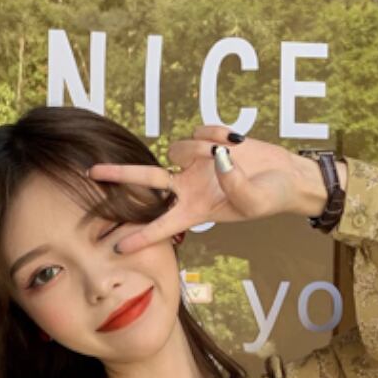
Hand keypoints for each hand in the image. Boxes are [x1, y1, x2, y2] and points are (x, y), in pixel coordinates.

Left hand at [86, 124, 336, 255]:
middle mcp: (189, 187)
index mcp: (197, 210)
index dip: (142, 236)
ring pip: (181, 146)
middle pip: (148, 181)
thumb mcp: (253, 200)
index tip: (119, 247)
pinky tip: (237, 143)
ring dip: (203, 148)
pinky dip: (219, 134)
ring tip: (232, 155)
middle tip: (91, 173)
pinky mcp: (206, 143)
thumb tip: (215, 157)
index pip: (164, 225)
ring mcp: (196, 164)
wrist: (286, 177)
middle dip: (120, 177)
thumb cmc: (270, 197)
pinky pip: (203, 131)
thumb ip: (233, 182)